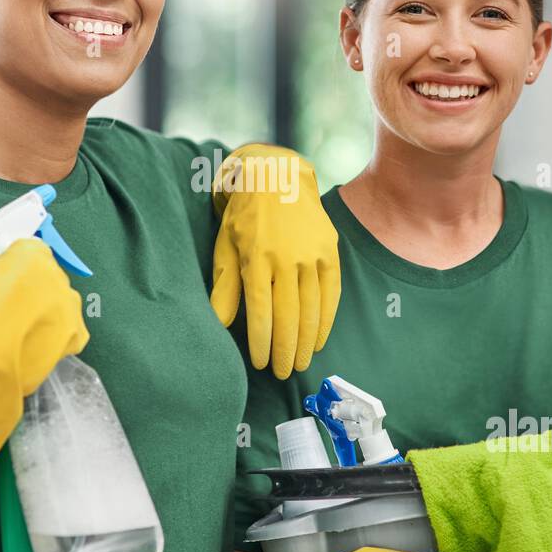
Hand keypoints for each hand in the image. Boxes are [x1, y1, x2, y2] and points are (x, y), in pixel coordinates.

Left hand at [210, 144, 340, 378]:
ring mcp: (311, 254)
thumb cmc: (244, 218)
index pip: (261, 310)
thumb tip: (219, 323)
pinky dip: (326, 320)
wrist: (276, 178)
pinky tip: (319, 340)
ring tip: (300, 363)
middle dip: (285, 349)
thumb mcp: (226, 246)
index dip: (262, 341)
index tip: (260, 363)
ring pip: (312, 308)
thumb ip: (225, 286)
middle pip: (289, 315)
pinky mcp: (329, 251)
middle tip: (282, 372)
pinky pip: (331, 293)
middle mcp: (286, 257)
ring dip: (306, 341)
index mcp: (256, 257)